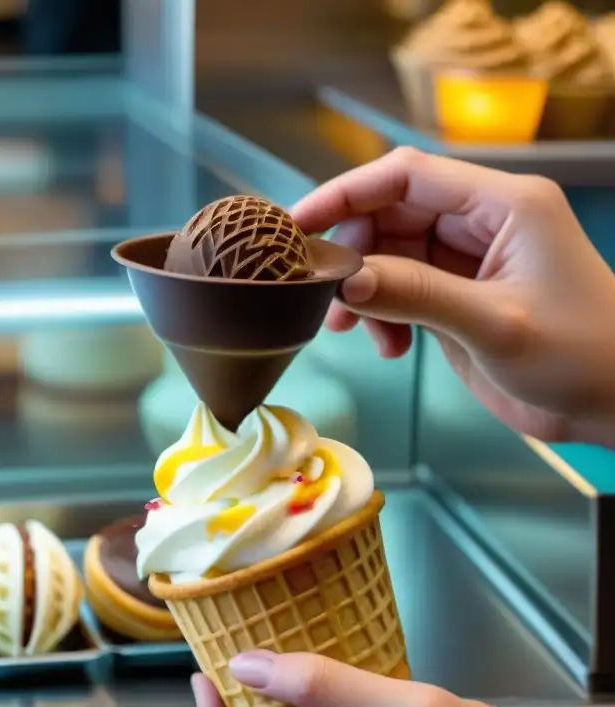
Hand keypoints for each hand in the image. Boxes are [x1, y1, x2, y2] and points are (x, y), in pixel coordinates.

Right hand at [291, 148, 614, 446]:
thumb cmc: (582, 355)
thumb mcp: (495, 324)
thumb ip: (416, 295)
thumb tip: (345, 282)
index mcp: (503, 204)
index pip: (407, 175)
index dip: (347, 193)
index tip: (298, 225)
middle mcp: (483, 221)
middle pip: (391, 214)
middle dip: (353, 253)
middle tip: (325, 295)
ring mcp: (469, 259)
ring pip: (390, 254)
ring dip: (364, 290)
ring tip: (352, 331)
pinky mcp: (460, 295)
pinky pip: (402, 289)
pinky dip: (383, 314)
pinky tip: (389, 347)